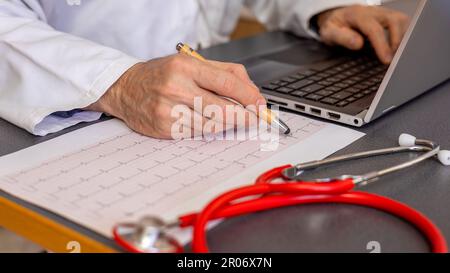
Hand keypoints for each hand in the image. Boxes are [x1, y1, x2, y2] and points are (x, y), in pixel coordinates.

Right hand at [86, 54, 264, 138]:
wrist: (126, 89)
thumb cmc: (163, 75)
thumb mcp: (192, 62)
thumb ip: (225, 72)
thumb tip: (252, 92)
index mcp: (186, 67)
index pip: (228, 83)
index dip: (249, 97)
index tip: (260, 105)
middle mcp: (176, 88)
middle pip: (223, 109)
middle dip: (245, 117)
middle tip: (254, 118)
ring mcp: (169, 111)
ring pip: (213, 125)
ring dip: (228, 124)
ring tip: (230, 118)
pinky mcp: (165, 129)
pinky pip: (198, 133)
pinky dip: (209, 129)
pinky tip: (206, 121)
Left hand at [317, 5, 409, 63]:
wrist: (336, 17)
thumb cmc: (334, 26)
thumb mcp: (329, 33)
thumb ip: (341, 38)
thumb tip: (357, 43)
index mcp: (357, 15)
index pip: (374, 28)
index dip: (382, 45)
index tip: (387, 60)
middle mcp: (373, 11)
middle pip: (394, 20)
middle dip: (397, 40)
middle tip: (395, 59)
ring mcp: (382, 13)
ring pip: (402, 20)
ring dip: (404, 37)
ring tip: (398, 55)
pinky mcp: (388, 17)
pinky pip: (402, 23)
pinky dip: (405, 35)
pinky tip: (399, 48)